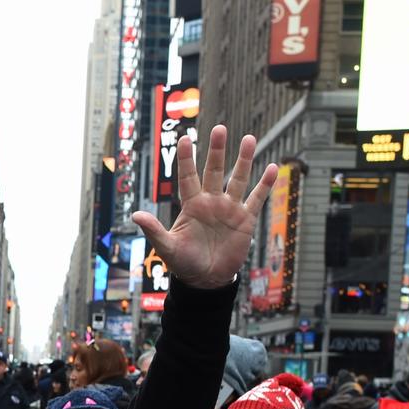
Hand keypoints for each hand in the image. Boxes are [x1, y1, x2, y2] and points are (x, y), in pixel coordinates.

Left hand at [133, 125, 278, 289]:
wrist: (206, 279)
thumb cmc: (184, 263)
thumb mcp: (167, 247)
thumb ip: (154, 230)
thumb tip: (136, 215)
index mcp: (191, 205)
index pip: (188, 177)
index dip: (186, 159)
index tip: (185, 138)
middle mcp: (211, 202)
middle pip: (214, 171)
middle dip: (217, 151)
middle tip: (219, 129)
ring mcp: (229, 209)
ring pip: (238, 179)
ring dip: (244, 160)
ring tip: (249, 139)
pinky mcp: (245, 219)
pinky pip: (256, 199)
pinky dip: (265, 185)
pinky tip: (273, 168)